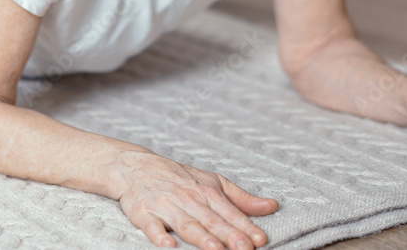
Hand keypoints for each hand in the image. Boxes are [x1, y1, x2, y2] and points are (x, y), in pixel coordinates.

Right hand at [113, 151, 278, 249]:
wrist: (135, 166)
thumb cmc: (177, 177)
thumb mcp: (213, 182)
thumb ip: (242, 198)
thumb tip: (272, 206)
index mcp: (206, 191)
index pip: (229, 212)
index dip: (245, 226)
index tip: (259, 240)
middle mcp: (188, 198)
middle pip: (211, 220)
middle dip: (229, 236)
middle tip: (244, 248)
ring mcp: (165, 206)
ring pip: (186, 224)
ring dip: (201, 238)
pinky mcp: (143, 213)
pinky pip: (152, 226)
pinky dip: (159, 236)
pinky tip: (168, 245)